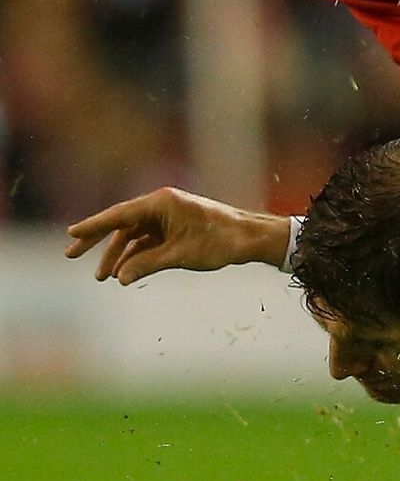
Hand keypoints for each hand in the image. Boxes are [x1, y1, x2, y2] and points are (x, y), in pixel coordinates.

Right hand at [65, 186, 289, 283]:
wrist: (248, 238)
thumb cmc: (219, 241)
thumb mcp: (180, 255)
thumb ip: (147, 265)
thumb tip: (119, 278)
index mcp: (161, 202)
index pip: (120, 214)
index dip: (94, 225)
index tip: (72, 233)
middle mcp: (161, 205)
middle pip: (121, 223)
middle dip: (97, 240)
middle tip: (70, 254)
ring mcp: (167, 216)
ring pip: (133, 235)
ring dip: (118, 254)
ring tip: (102, 277)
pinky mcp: (173, 228)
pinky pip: (146, 241)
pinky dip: (135, 256)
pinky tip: (124, 273)